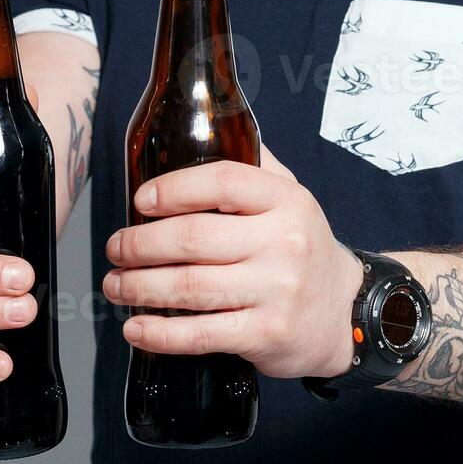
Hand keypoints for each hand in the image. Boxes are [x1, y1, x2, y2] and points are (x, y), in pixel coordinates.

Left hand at [101, 152, 362, 378]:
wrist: (347, 312)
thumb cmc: (302, 249)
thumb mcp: (290, 199)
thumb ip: (251, 164)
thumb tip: (201, 128)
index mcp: (287, 201)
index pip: (222, 181)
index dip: (173, 189)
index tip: (140, 202)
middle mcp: (285, 243)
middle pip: (193, 237)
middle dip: (140, 244)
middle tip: (116, 249)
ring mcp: (277, 291)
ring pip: (189, 286)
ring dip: (139, 287)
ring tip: (116, 285)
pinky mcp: (266, 334)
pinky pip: (200, 333)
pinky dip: (160, 333)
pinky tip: (136, 329)